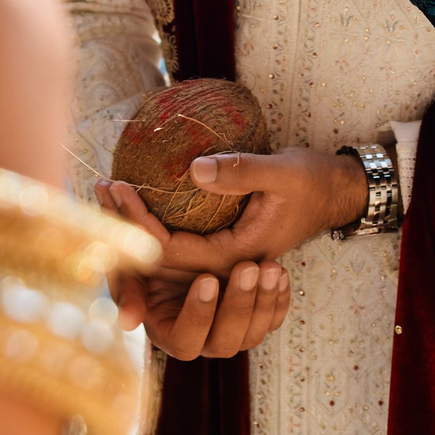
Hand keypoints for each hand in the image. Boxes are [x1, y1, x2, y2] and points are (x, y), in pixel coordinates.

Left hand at [96, 147, 367, 269]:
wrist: (336, 193)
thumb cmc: (313, 182)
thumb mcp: (281, 171)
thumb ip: (240, 171)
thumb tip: (193, 170)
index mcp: (235, 255)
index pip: (173, 249)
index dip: (140, 221)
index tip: (117, 186)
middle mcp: (224, 265)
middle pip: (161, 258)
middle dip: (126, 224)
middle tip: (98, 186)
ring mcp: (221, 258)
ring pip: (167, 254)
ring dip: (135, 225)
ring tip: (107, 191)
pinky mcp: (221, 244)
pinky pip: (179, 243)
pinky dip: (153, 223)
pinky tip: (134, 198)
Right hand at [109, 256, 292, 360]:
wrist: (179, 242)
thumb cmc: (148, 259)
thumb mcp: (130, 270)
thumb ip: (126, 292)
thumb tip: (129, 321)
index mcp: (170, 334)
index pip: (186, 341)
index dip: (198, 314)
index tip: (207, 278)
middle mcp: (203, 341)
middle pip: (226, 341)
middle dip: (239, 304)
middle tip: (248, 267)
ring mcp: (231, 332)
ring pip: (254, 334)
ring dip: (264, 301)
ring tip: (270, 266)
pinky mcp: (254, 319)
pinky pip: (272, 319)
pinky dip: (279, 299)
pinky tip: (281, 273)